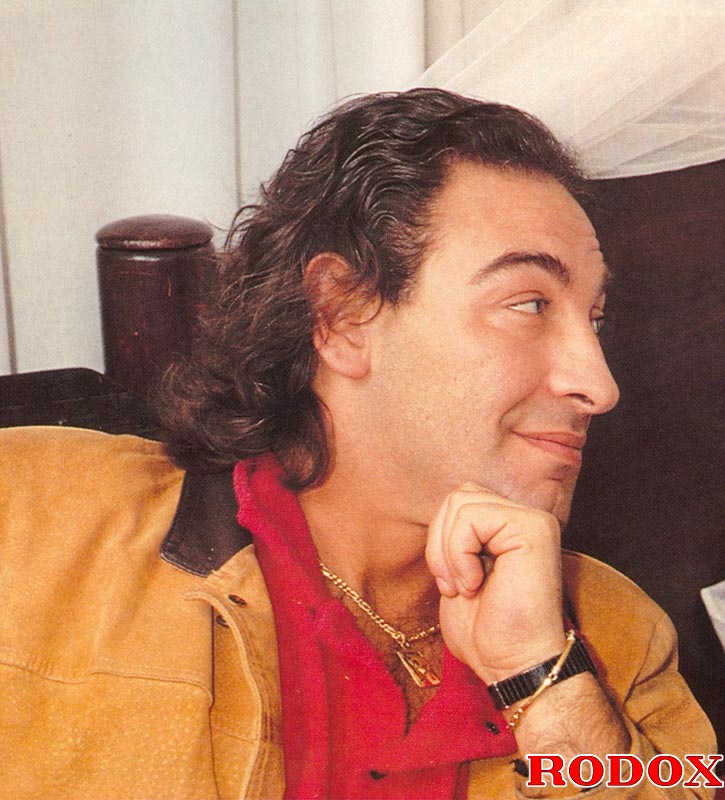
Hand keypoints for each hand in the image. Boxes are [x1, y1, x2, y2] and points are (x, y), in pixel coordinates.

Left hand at [425, 481, 566, 683]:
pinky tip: (475, 584)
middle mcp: (525, 518)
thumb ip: (454, 538)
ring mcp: (532, 520)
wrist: (513, 667)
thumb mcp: (457, 574)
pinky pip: (470, 517)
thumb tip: (441, 513)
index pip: (459, 502)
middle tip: (454, 586)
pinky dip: (458, 554)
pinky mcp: (533, 528)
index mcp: (509, 527)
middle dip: (439, 542)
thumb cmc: (486, 632)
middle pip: (457, 497)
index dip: (441, 541)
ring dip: (447, 551)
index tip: (451, 584)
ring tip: (465, 587)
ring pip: (459, 503)